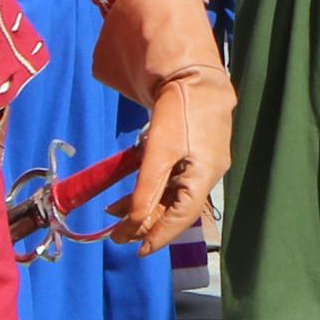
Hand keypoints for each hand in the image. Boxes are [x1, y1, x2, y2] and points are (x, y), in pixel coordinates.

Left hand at [92, 0, 232, 247]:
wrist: (193, 69)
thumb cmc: (179, 110)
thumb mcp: (158, 153)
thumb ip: (146, 191)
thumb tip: (133, 225)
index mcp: (204, 178)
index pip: (179, 219)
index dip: (157, 237)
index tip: (134, 250)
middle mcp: (207, 173)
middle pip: (175, 209)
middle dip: (144, 222)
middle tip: (115, 233)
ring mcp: (202, 160)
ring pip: (170, 193)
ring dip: (143, 204)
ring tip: (113, 213)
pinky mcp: (193, 148)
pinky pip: (170, 176)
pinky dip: (149, 185)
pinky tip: (127, 187)